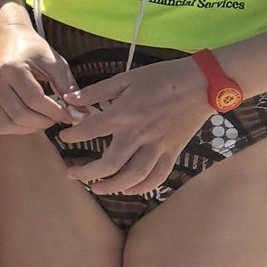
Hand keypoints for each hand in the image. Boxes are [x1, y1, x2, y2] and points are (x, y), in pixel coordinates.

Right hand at [0, 7, 81, 137]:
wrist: (9, 37)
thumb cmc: (34, 49)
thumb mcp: (55, 62)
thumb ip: (68, 87)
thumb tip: (82, 112)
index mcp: (13, 68)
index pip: (34, 100)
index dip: (55, 112)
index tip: (70, 116)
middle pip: (20, 114)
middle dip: (44, 122)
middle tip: (57, 118)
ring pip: (6, 123)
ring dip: (29, 128)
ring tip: (43, 120)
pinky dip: (14, 128)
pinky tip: (28, 121)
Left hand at [54, 58, 208, 194]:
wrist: (202, 84)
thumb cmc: (163, 78)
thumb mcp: (127, 78)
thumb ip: (97, 91)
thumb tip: (70, 99)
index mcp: (125, 114)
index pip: (90, 130)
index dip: (73, 136)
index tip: (64, 137)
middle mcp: (140, 135)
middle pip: (109, 164)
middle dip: (87, 173)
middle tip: (71, 173)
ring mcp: (158, 147)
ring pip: (133, 177)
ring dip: (112, 186)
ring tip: (96, 188)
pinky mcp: (172, 152)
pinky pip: (157, 177)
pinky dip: (142, 187)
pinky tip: (128, 188)